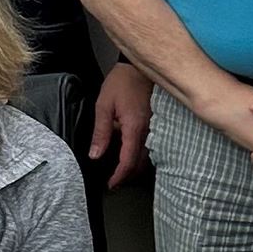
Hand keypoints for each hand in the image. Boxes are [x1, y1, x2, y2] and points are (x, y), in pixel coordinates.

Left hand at [91, 62, 150, 185]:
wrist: (139, 67)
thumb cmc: (122, 83)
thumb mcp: (104, 106)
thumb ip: (101, 132)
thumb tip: (95, 154)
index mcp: (134, 128)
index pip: (128, 161)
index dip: (119, 176)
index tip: (111, 184)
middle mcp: (148, 131)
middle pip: (140, 163)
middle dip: (128, 175)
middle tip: (115, 181)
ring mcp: (156, 127)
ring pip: (148, 155)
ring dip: (135, 165)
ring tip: (121, 170)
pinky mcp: (157, 123)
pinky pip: (151, 145)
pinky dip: (141, 154)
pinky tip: (130, 152)